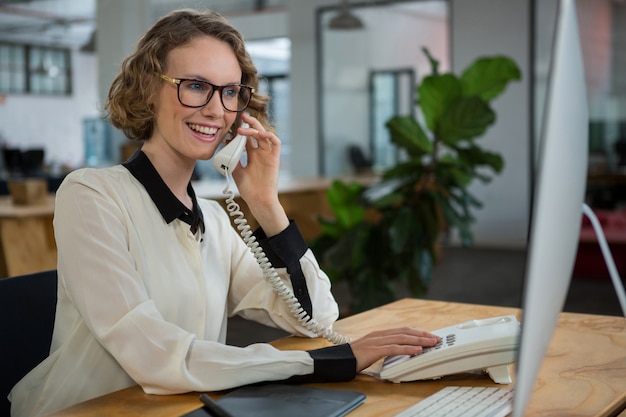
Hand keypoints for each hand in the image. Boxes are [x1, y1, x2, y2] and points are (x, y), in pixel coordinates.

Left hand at [232, 112, 288, 235]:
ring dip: (256, 128)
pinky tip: (260, 133)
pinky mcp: (275, 159)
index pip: (248, 138)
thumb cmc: (249, 189)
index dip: (242, 131)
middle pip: (257, 134)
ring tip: (245, 126)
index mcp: (252, 156)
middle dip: (250, 124)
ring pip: (265, 136)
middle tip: (242, 116)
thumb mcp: (236, 171)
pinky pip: (276, 143)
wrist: (258, 200)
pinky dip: (270, 136)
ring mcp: (268, 156)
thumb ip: (233, 158)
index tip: (232, 125)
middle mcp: (261, 154)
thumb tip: (227, 144)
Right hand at [349, 327, 440, 371]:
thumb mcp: (372, 350)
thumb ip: (385, 348)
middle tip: (436, 338)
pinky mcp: (374, 350)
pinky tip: (416, 351)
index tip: (429, 335)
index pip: (402, 330)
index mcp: (380, 334)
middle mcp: (379, 334)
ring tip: (431, 343)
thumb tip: (400, 352)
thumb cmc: (355, 357)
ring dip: (419, 340)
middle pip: (405, 331)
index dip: (417, 332)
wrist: (339, 360)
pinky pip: (393, 348)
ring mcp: (376, 341)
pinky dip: (406, 349)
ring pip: (401, 338)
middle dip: (422, 334)